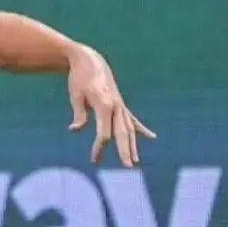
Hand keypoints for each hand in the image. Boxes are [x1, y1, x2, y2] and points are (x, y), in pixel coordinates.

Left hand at [66, 44, 155, 166]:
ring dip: (132, 144)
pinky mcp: (120, 103)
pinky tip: (152, 137)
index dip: (99, 147)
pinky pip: (131, 119)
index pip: (104, 133)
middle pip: (122, 132)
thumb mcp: (75, 95)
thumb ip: (79, 114)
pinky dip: (140, 128)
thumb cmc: (79, 78)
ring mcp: (120, 104)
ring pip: (128, 128)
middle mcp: (116, 106)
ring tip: (135, 160)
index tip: (93, 160)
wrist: (90, 60)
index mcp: (104, 104)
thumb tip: (75, 130)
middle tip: (129, 166)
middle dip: (125, 150)